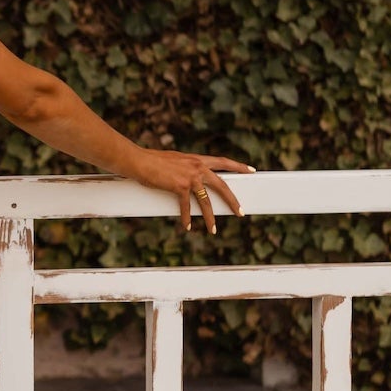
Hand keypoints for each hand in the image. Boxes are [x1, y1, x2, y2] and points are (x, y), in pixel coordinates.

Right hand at [128, 149, 254, 233]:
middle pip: (222, 186)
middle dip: (232, 201)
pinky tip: (188, 226)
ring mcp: (190, 177)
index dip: (239, 166)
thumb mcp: (175, 161)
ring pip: (206, 201)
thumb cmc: (152, 160)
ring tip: (213, 230)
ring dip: (210, 218)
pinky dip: (187, 218)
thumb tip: (188, 177)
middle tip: (241, 212)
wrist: (139, 161)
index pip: (224, 162)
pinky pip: (186, 207)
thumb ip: (185, 168)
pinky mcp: (180, 187)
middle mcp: (197, 167)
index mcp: (197, 160)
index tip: (251, 170)